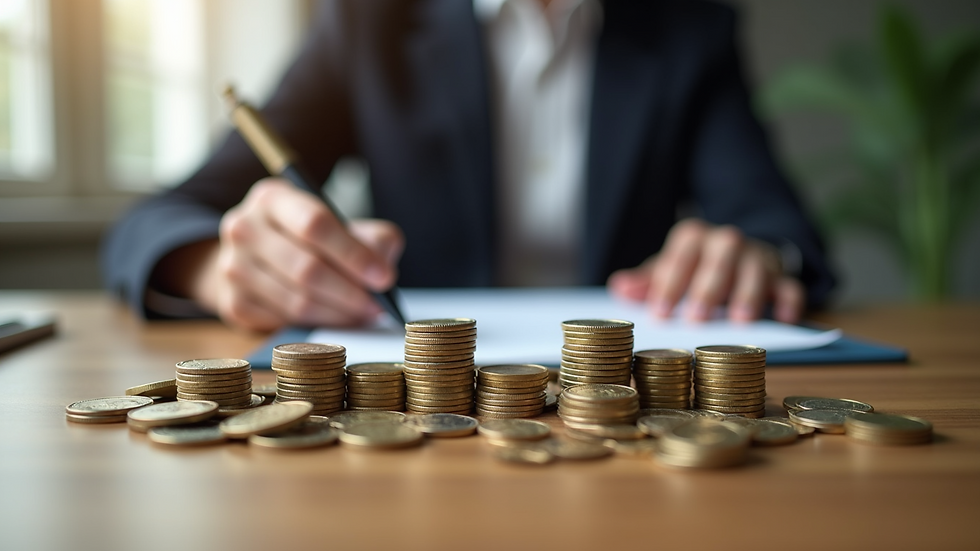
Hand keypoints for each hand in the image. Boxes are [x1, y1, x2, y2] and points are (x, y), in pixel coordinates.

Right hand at [158, 178, 403, 330]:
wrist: (255, 258)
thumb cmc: (308, 240)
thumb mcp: (341, 224)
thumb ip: (372, 238)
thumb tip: (383, 271)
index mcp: (272, 198)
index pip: (315, 224)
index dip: (353, 254)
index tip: (384, 278)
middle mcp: (243, 227)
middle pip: (305, 268)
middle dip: (350, 292)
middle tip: (378, 305)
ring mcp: (232, 267)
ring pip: (296, 301)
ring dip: (338, 313)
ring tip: (364, 314)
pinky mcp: (233, 303)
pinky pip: (284, 322)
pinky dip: (318, 325)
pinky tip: (338, 319)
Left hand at [607, 219, 804, 322]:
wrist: (737, 254)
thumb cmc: (694, 267)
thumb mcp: (668, 269)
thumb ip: (647, 280)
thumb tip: (620, 287)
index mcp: (693, 237)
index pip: (679, 257)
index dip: (669, 285)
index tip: (658, 313)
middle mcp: (726, 241)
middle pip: (719, 258)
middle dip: (708, 288)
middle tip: (696, 318)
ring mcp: (756, 257)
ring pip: (757, 269)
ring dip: (749, 293)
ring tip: (740, 321)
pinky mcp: (782, 275)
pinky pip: (791, 284)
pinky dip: (790, 300)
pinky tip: (784, 318)